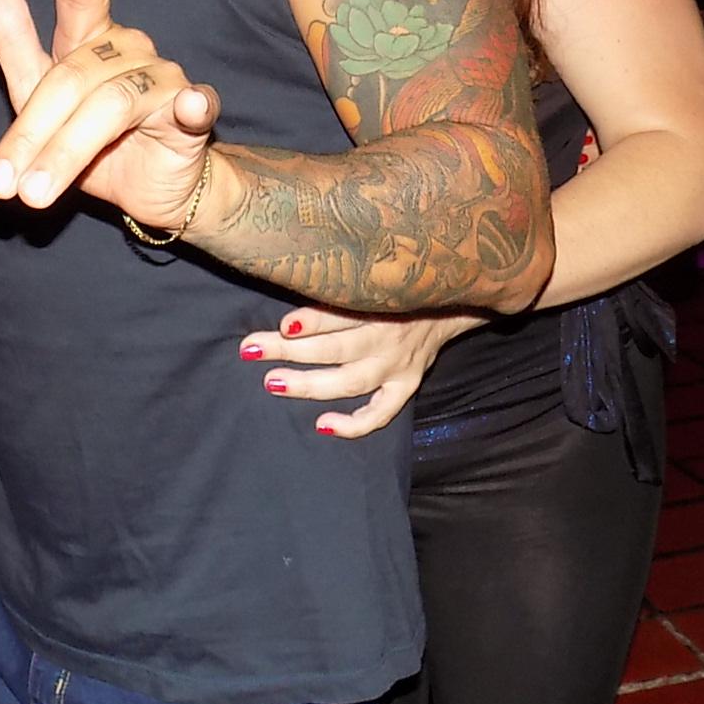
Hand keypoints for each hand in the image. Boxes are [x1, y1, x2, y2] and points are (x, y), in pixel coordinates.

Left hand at [0, 0, 219, 228]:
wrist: (150, 191)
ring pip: (109, 106)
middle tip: (0, 181)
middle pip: (71, 77)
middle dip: (30, 132)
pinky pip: (193, 108)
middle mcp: (129, 48)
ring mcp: (165, 79)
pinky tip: (190, 107)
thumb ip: (12, 44)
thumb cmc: (90, 139)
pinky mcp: (194, 116)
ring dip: (66, 152)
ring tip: (33, 195)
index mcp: (90, 39)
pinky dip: (192, 107)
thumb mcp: (38, 99)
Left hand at [237, 306, 467, 436]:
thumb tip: (290, 305)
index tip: (279, 327)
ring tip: (274, 383)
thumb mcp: (372, 278)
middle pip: (334, 348)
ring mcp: (397, 365)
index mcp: (377, 302)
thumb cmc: (395, 286)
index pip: (336, 314)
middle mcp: (387, 336)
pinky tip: (323, 425)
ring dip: (310, 384)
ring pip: (351, 381)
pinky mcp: (407, 385)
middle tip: (253, 351)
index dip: (308, 321)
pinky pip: (381, 412)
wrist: (450, 298)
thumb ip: (337, 289)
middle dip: (290, 350)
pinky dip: (354, 424)